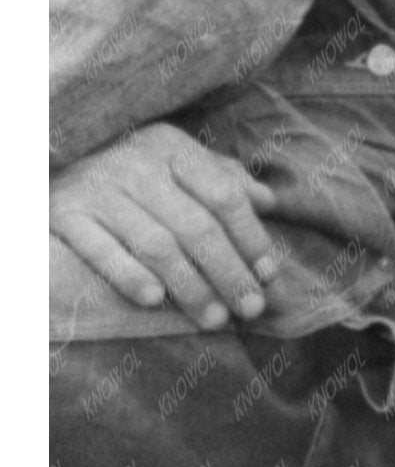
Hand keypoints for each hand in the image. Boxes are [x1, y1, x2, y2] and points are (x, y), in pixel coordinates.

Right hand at [49, 124, 280, 327]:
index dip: (250, 238)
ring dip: (190, 285)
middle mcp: (136, 164)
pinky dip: (129, 275)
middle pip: (196, 226)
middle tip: (250, 308)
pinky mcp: (64, 213)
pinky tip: (154, 300)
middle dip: (228, 272)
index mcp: (171, 148)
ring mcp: (98, 188)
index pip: (223, 195)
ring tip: (213, 318)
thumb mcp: (175, 163)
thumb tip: (269, 201)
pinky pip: (100, 250)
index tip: (269, 275)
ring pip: (156, 244)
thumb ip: (222, 179)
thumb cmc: (131, 171)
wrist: (53, 164)